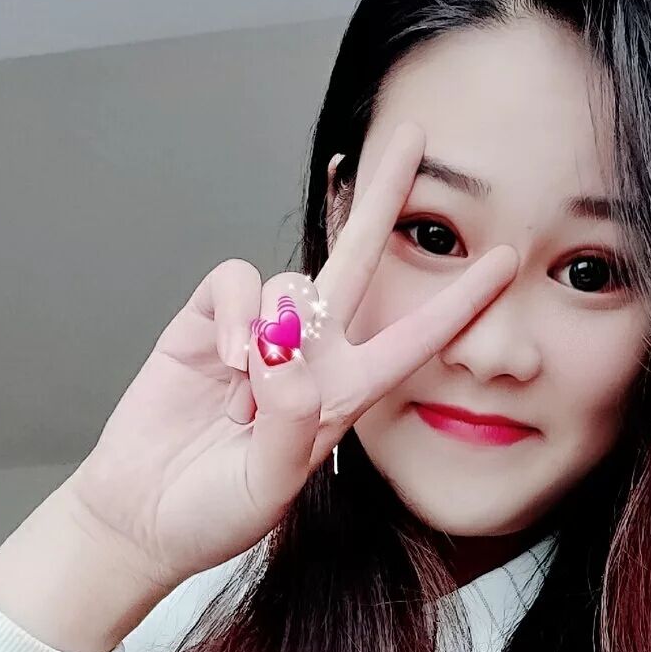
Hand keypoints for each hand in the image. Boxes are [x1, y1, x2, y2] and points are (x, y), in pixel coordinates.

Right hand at [67, 121, 519, 587]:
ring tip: (245, 389)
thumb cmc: (214, 512)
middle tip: (413, 137)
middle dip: (384, 199)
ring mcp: (257, 336)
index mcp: (341, 395)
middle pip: (357, 263)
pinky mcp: (207, 324)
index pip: (411, 340)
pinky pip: (234, 283)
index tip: (508, 262)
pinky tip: (230, 355)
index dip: (459, 301)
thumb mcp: (266, 487)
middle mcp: (308, 355)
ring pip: (290, 279)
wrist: (142, 514)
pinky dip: (236, 311)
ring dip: (273, 323)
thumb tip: (285, 354)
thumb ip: (286, 425)